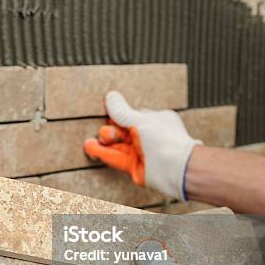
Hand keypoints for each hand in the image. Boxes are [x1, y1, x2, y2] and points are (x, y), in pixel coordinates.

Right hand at [84, 91, 201, 199]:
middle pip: (121, 131)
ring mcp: (140, 151)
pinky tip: (91, 149)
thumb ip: (122, 111)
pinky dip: (103, 154)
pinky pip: (116, 158)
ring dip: (102, 144)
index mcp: (153, 120)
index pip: (129, 115)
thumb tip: (111, 96)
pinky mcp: (134, 166)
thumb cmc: (164, 140)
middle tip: (109, 135)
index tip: (108, 115)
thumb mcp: (139, 120)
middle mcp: (147, 135)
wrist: (176, 168)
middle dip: (110, 131)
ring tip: (89, 143)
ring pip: (116, 145)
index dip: (117, 116)